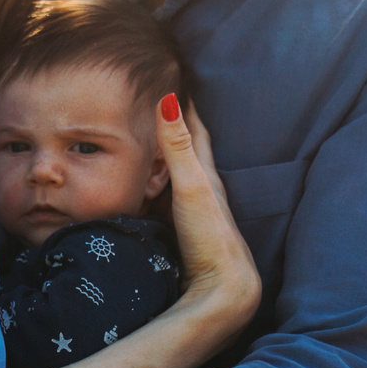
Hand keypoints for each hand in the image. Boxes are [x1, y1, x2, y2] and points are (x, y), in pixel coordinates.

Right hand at [158, 97, 259, 329]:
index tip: (172, 76)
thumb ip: (177, 148)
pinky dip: (152, 187)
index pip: (194, 129)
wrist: (223, 290)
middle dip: (172, 125)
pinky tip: (143, 191)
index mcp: (206, 175)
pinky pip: (161, 200)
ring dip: (161, 158)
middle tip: (154, 101)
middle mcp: (202, 191)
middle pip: (185, 150)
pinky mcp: (180, 233)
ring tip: (143, 139)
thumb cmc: (211, 237)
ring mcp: (191, 213)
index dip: (183, 103)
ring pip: (173, 176)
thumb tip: (168, 99)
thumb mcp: (191, 187)